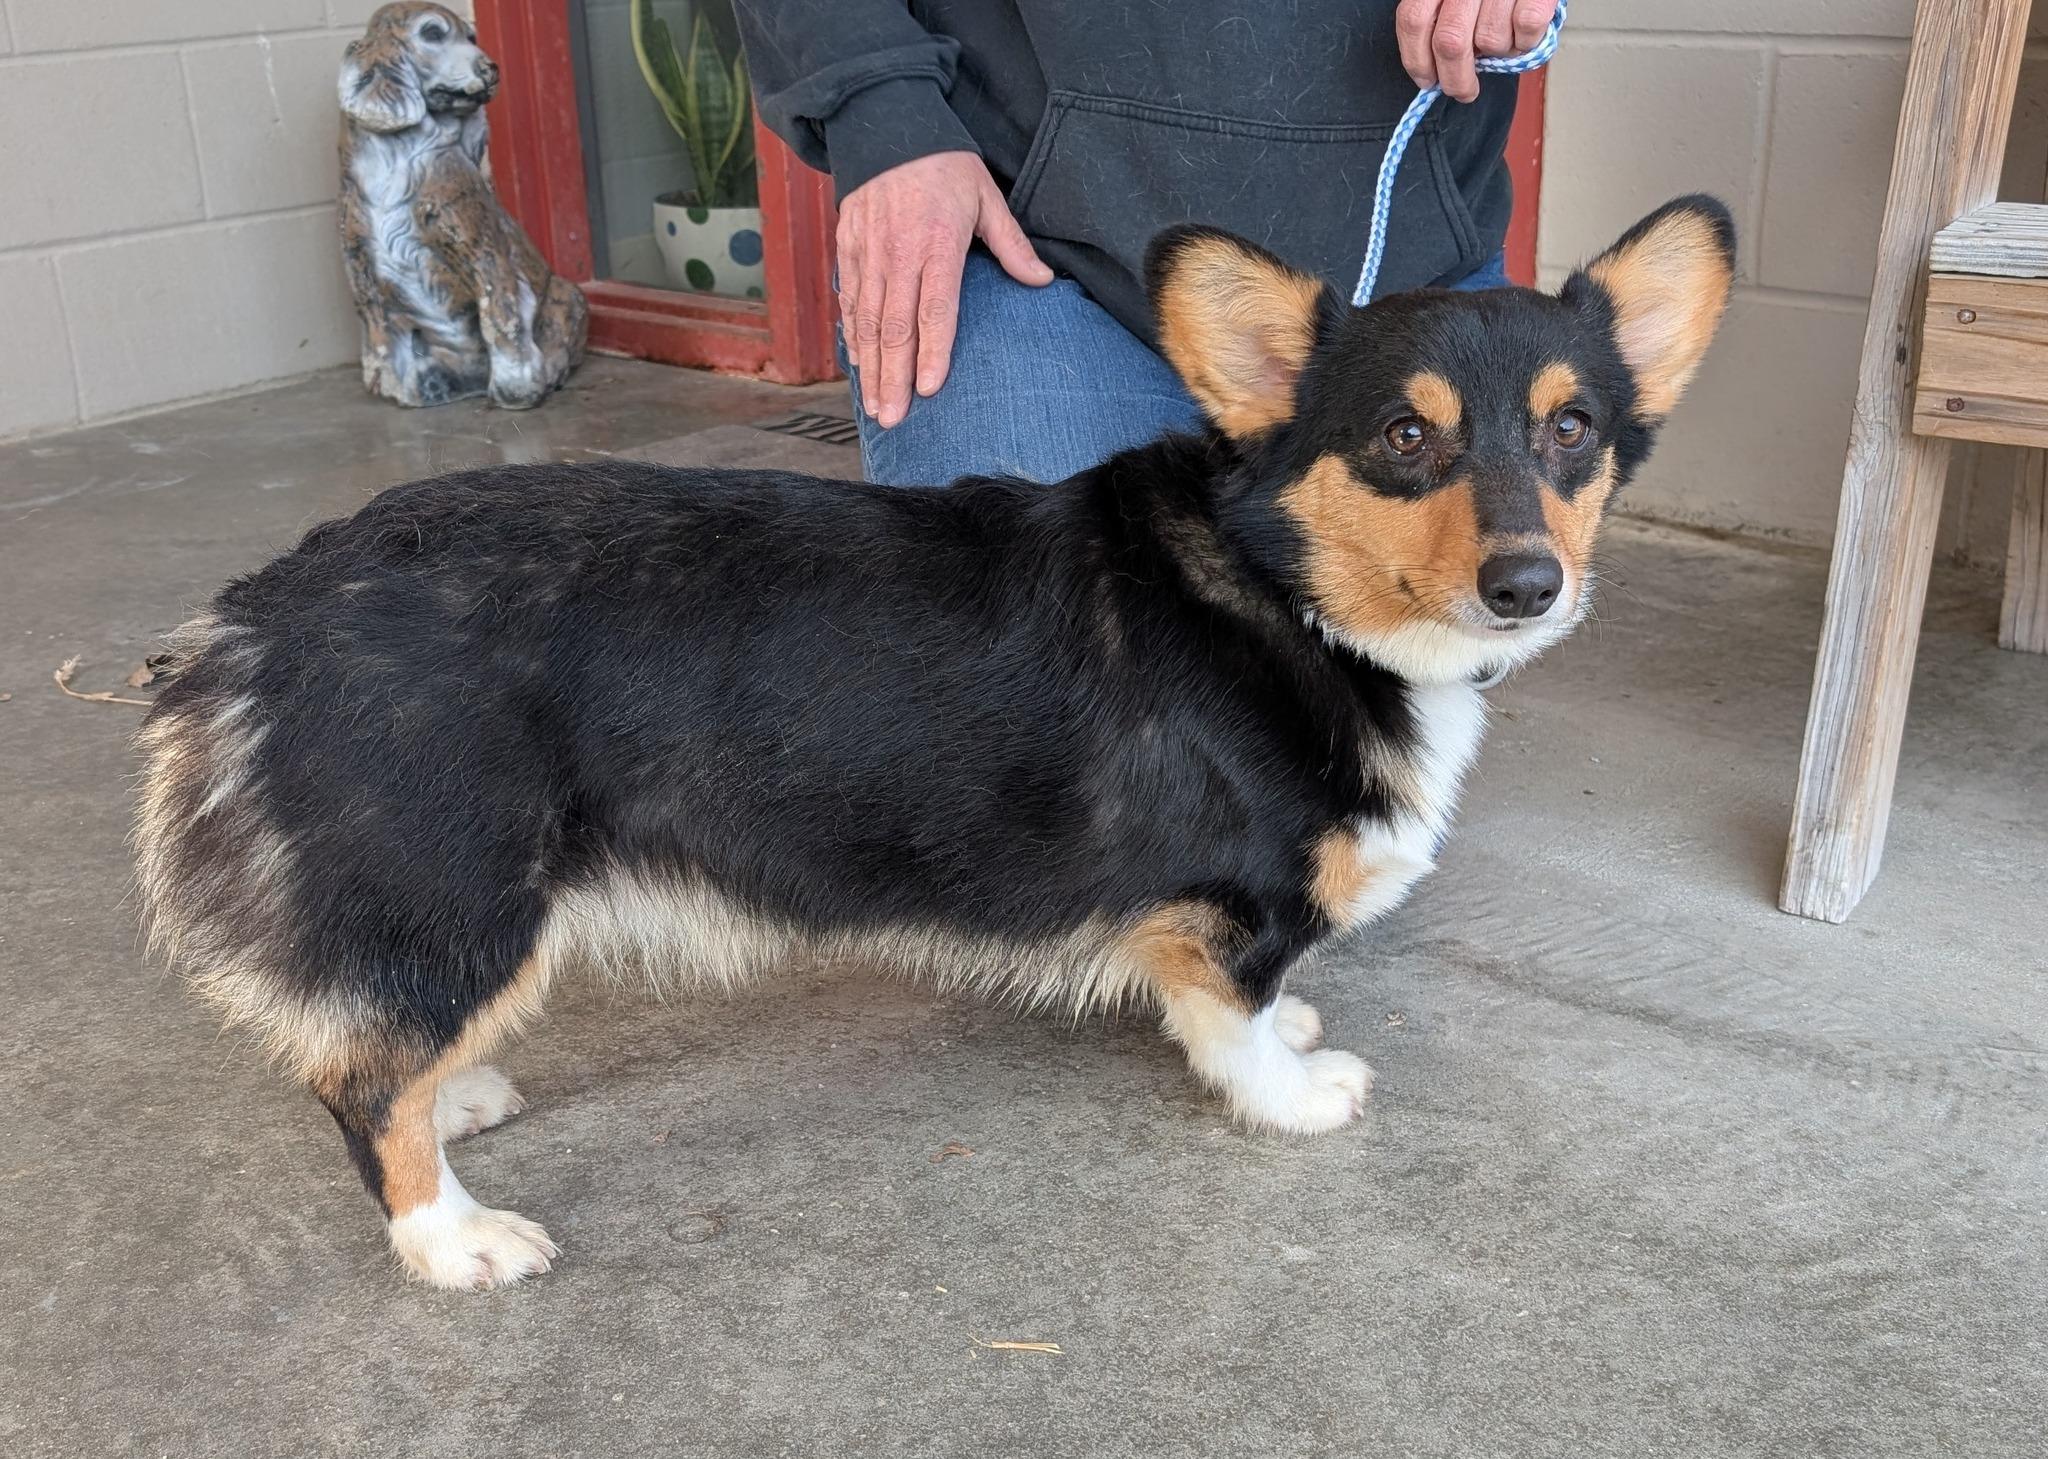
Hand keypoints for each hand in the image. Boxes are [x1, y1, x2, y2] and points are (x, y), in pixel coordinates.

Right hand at [836, 151, 1052, 427]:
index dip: (932, 353)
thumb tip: (1042, 281)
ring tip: (874, 405)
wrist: (886, 124)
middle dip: (893, 378)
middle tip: (894, 418)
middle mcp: (898, 255)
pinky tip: (857, 366)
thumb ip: (1011, 244)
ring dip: (869, 368)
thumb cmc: (944, 165)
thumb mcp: (986, 197)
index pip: (935, 311)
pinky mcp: (848, 250)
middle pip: (894, 329)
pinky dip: (852, 337)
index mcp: (937, 245)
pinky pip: (849, 303)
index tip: (929, 391)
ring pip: (866, 323)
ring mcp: (868, 255)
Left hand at [1395, 0, 1553, 101]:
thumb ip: (1443, 19)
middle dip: (1456, 78)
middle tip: (1464, 90)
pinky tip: (1523, 31)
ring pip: (1490, 41)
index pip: (1413, 20)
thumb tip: (1435, 68)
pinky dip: (1526, 40)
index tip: (1427, 80)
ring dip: (1499, 52)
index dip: (1416, 58)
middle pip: (1450, 42)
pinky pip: (1526, 28)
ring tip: (1505, 36)